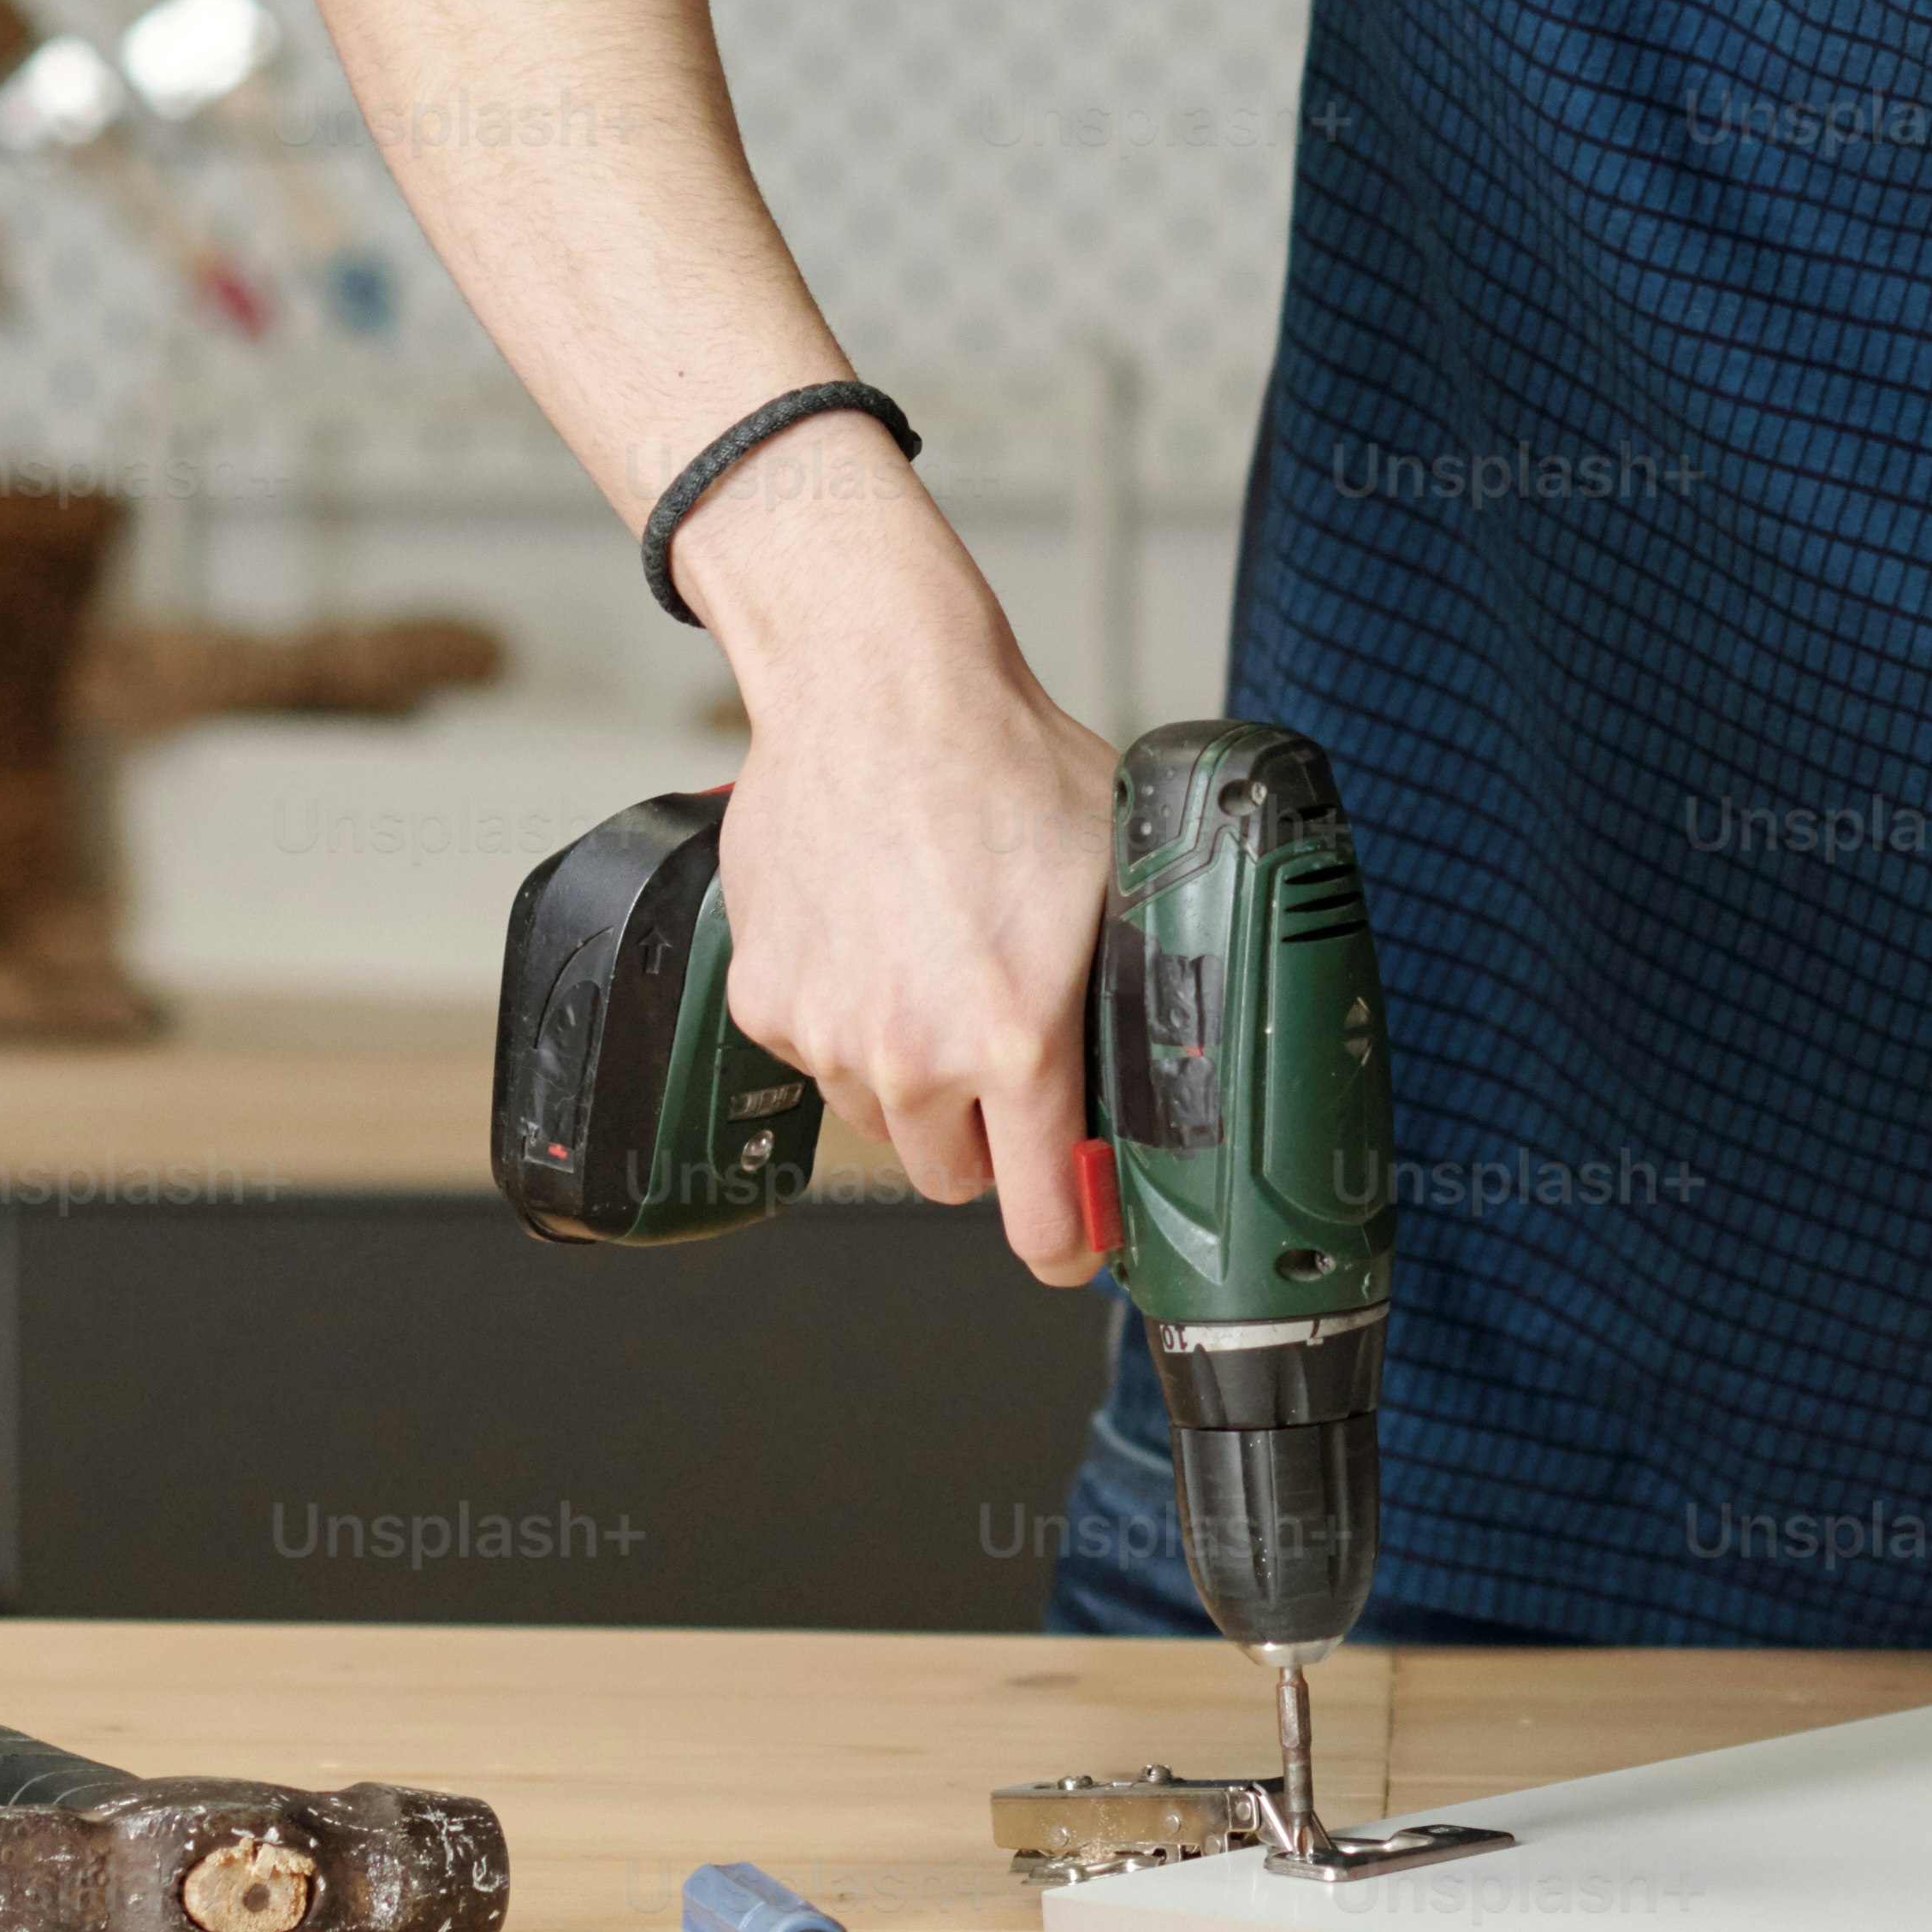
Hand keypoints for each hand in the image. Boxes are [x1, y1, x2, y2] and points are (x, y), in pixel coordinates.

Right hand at [676, 424, 1121, 1284]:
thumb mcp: (1119, 878)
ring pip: (881, 1116)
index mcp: (1013, 1039)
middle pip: (951, 1177)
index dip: (1069, 1242)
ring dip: (911, 1076)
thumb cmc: (1001, 763)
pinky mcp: (763, 1002)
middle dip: (984, 1139)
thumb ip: (1133, 984)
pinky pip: (817, 1055)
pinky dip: (844, 1019)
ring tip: (936, 967)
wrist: (878, 687)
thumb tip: (1168, 1059)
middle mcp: (912, 1055)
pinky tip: (875, 935)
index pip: (1038, 1218)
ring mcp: (827, 1034)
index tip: (1078, 1243)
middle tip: (1004, 1060)